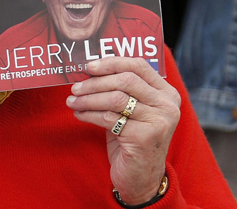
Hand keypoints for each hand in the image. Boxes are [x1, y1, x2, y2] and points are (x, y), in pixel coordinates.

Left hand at [66, 56, 180, 204]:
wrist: (140, 177)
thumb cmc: (131, 137)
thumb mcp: (131, 110)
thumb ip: (120, 89)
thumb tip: (89, 71)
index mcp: (166, 93)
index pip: (138, 66)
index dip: (111, 63)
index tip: (89, 66)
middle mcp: (167, 105)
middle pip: (125, 81)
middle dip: (95, 83)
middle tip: (75, 88)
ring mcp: (158, 121)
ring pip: (115, 99)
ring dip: (88, 99)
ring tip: (72, 101)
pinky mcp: (144, 137)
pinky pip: (108, 118)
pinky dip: (89, 114)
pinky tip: (79, 114)